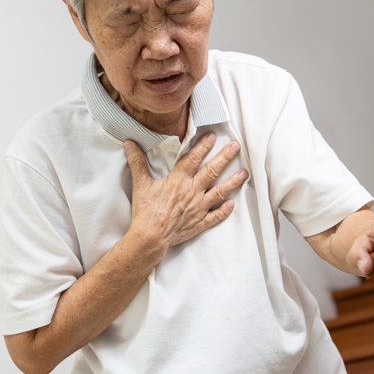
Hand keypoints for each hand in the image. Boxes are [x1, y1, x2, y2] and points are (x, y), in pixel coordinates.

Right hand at [124, 133, 247, 251]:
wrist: (150, 237)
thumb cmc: (145, 211)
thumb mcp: (140, 184)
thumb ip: (137, 163)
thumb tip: (129, 144)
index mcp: (178, 181)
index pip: (193, 159)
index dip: (203, 146)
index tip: (213, 136)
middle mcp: (192, 192)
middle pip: (212, 171)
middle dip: (225, 157)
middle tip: (236, 147)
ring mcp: (198, 208)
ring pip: (219, 192)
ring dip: (233, 182)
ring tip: (244, 173)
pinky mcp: (200, 223)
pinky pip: (216, 216)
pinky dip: (225, 210)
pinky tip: (232, 204)